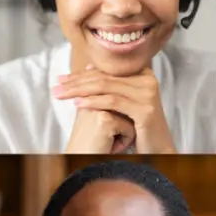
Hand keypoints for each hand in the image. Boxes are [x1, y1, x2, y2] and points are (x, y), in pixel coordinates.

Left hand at [54, 66, 175, 152]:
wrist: (159, 150)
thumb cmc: (138, 128)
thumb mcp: (123, 102)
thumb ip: (108, 85)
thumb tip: (87, 66)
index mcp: (143, 74)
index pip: (107, 69)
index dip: (82, 73)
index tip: (62, 78)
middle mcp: (147, 80)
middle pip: (105, 76)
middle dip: (77, 81)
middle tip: (56, 85)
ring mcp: (148, 94)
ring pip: (106, 86)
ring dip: (79, 90)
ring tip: (61, 95)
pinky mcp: (145, 109)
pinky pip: (113, 102)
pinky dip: (92, 102)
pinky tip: (77, 104)